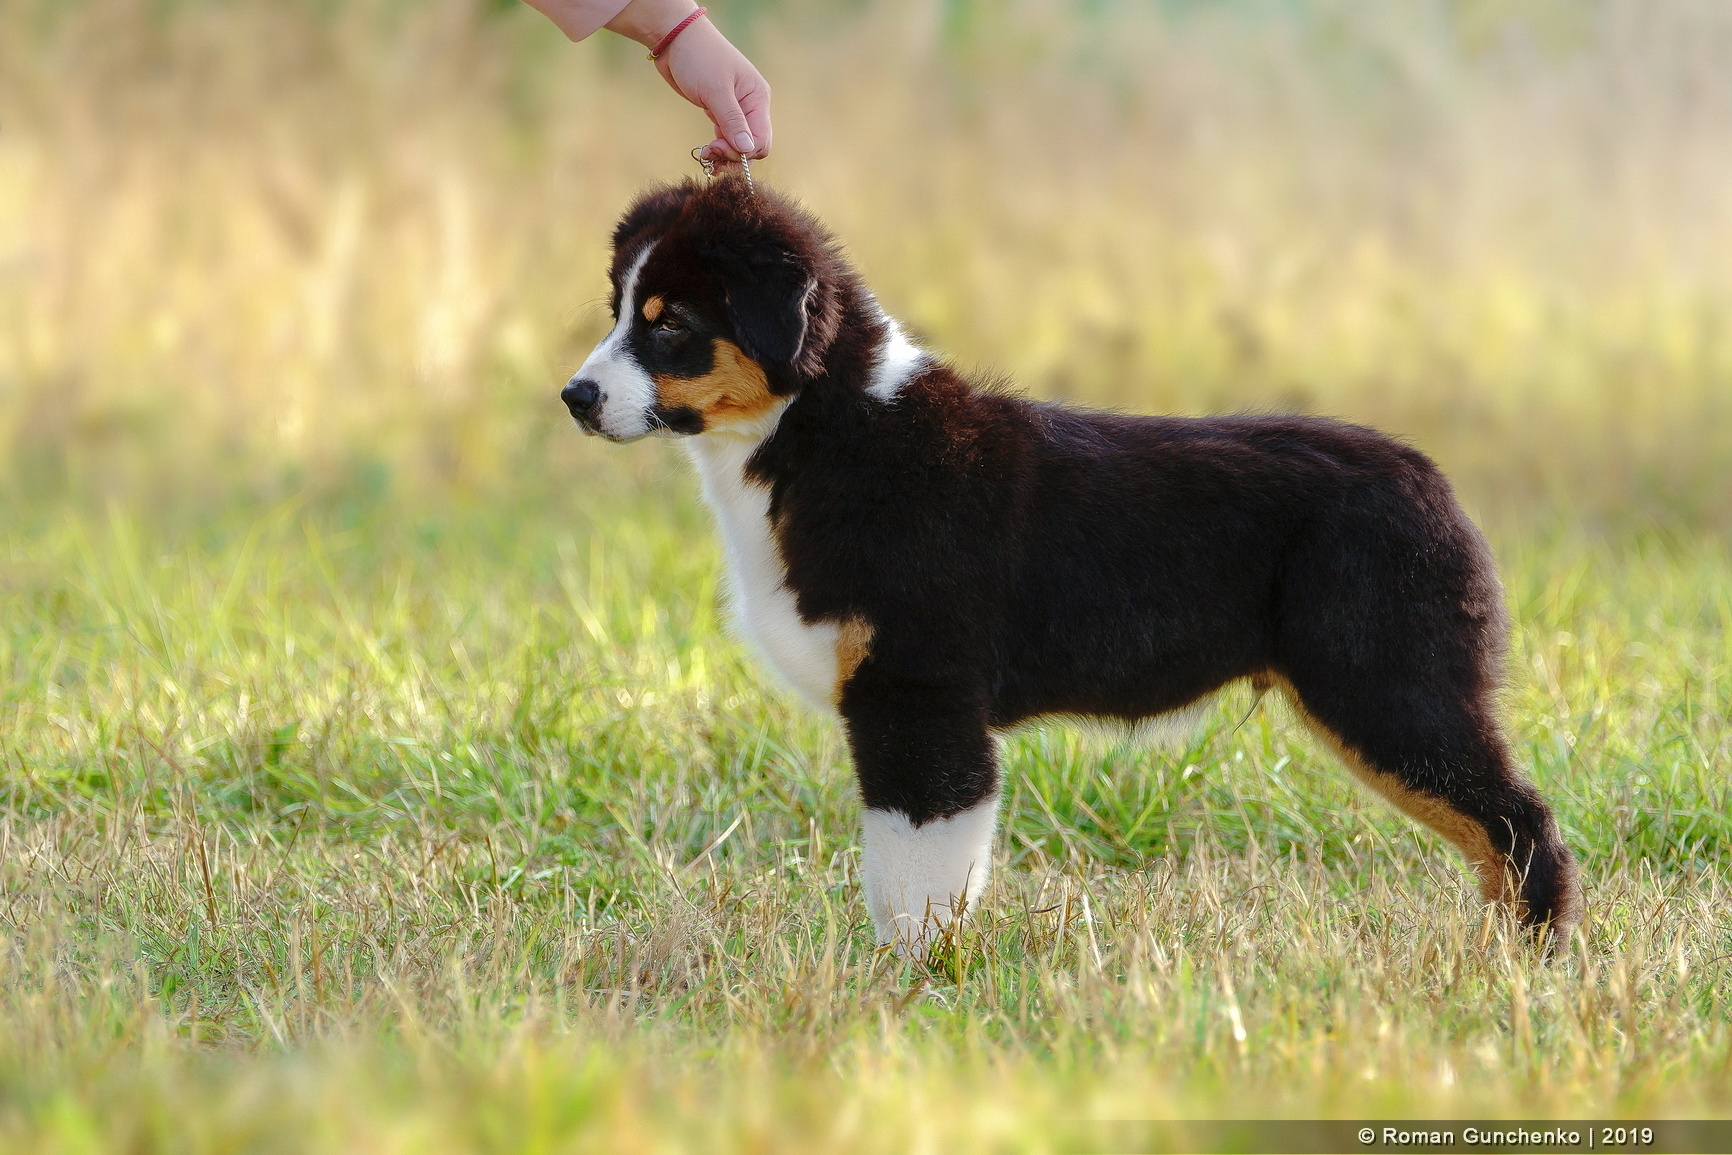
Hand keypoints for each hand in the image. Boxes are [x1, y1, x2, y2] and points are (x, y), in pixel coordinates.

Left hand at [657, 18, 771, 163]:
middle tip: (711, 154)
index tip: (719, 148)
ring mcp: (736, 109)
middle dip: (734, 155)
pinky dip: (718, 147)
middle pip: (753, 145)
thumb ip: (732, 121)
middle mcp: (751, 106)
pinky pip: (726, 137)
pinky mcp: (720, 111)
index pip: (761, 139)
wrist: (676, 40)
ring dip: (724, 154)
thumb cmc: (699, 58)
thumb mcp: (716, 90)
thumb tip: (746, 149)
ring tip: (706, 154)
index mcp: (758, 98)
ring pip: (739, 144)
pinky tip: (706, 151)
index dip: (742, 152)